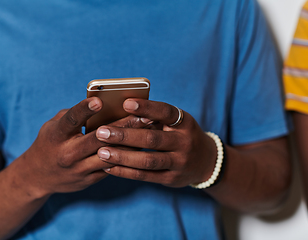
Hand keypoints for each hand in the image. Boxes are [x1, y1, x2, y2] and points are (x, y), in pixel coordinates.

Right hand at [16, 97, 148, 196]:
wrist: (37, 176)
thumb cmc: (50, 142)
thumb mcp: (54, 125)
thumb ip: (74, 115)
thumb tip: (102, 105)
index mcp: (57, 135)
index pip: (71, 120)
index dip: (84, 110)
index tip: (99, 101)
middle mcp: (67, 153)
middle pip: (99, 138)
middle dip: (124, 126)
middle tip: (143, 115)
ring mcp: (79, 169)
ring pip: (110, 155)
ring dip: (131, 143)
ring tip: (149, 130)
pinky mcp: (88, 180)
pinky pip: (112, 168)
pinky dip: (127, 157)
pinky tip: (142, 147)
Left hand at [95, 99, 217, 187]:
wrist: (206, 162)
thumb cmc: (181, 136)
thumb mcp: (177, 123)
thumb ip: (155, 118)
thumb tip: (122, 110)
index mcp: (185, 123)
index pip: (166, 112)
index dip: (146, 108)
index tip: (125, 103)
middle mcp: (184, 143)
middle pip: (152, 139)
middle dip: (125, 136)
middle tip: (101, 132)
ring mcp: (179, 163)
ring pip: (148, 161)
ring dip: (122, 157)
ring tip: (101, 152)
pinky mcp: (171, 179)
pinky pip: (145, 176)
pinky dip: (125, 172)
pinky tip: (108, 167)